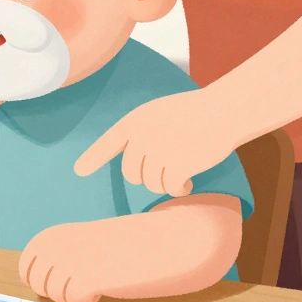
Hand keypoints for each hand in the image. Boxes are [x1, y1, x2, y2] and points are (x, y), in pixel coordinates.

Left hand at [18, 224, 110, 301]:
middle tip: (81, 280)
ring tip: (96, 278)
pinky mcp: (86, 281)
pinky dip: (88, 300)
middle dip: (57, 290)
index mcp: (50, 236)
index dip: (40, 279)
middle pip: (40, 286)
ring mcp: (69, 263)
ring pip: (57, 296)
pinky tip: (102, 287)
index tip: (60, 278)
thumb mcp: (77, 240)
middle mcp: (55, 247)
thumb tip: (31, 280)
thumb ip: (54, 254)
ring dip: (75, 293)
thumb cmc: (117, 244)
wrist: (155, 241)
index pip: (26, 268)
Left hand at [74, 89, 239, 197]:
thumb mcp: (159, 114)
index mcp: (135, 121)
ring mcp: (158, 151)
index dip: (93, 157)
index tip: (79, 170)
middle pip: (131, 173)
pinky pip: (170, 188)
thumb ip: (142, 134)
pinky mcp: (177, 165)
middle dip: (147, 177)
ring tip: (181, 170)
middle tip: (166, 170)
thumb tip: (132, 165)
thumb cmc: (193, 113)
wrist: (222, 111)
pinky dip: (178, 189)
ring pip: (150, 183)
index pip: (108, 142)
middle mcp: (141, 136)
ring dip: (165, 182)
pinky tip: (187, 184)